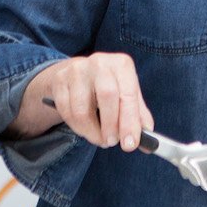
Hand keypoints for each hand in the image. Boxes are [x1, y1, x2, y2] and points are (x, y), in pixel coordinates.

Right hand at [28, 52, 153, 149]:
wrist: (78, 72)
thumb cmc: (108, 85)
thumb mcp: (126, 93)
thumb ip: (138, 115)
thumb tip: (147, 139)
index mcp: (121, 64)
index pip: (128, 94)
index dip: (130, 122)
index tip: (130, 144)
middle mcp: (100, 63)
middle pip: (107, 97)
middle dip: (110, 126)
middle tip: (111, 142)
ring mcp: (77, 70)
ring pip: (82, 109)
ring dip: (91, 132)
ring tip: (98, 137)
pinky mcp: (59, 81)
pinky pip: (66, 112)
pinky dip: (77, 128)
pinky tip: (85, 129)